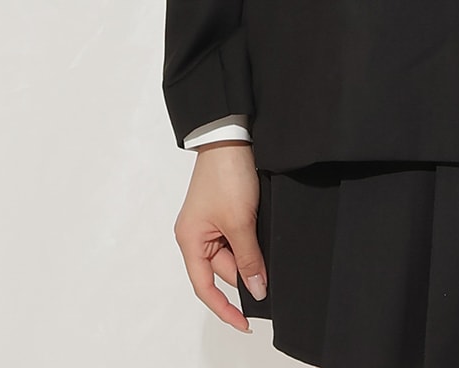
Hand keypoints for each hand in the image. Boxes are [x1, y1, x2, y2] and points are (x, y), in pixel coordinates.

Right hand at [174, 142, 266, 332]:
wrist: (232, 135)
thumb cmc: (225, 174)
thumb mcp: (240, 221)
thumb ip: (249, 258)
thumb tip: (256, 289)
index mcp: (189, 240)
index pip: (205, 288)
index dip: (225, 309)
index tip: (245, 323)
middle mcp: (195, 234)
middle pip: (223, 269)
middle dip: (246, 270)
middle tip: (269, 270)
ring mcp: (210, 222)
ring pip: (233, 252)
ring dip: (250, 252)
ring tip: (264, 238)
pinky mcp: (223, 211)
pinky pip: (237, 236)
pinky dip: (250, 239)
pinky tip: (262, 233)